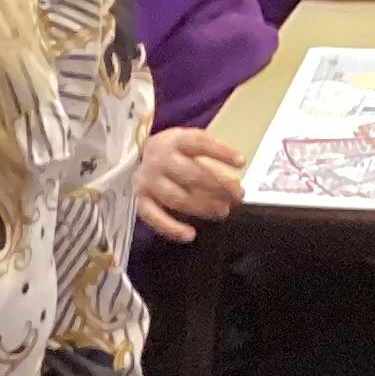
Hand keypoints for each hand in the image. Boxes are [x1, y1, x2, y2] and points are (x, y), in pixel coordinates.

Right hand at [137, 127, 242, 241]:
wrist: (133, 160)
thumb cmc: (171, 155)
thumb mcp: (189, 149)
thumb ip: (211, 164)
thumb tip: (235, 188)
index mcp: (174, 140)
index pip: (200, 143)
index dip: (222, 153)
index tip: (241, 163)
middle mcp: (159, 160)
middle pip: (192, 175)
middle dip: (218, 187)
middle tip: (236, 197)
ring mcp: (148, 182)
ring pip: (177, 198)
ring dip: (203, 208)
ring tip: (222, 212)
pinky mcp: (140, 201)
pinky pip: (155, 218)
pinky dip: (172, 229)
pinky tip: (190, 235)